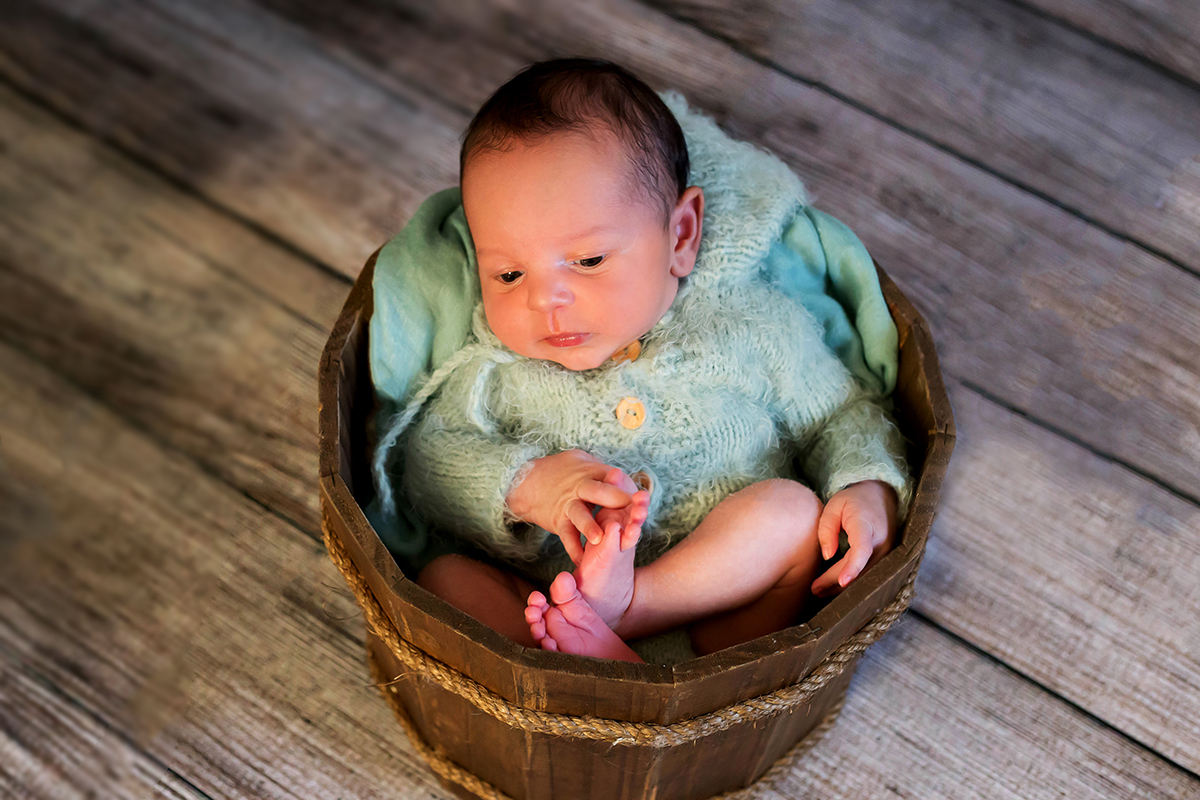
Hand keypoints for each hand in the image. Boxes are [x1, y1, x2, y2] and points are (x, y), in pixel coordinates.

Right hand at [505, 450, 641, 564]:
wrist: (527, 482)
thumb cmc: (565, 472)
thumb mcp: (583, 461)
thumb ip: (604, 471)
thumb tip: (623, 477)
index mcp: (592, 472)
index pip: (613, 477)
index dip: (627, 487)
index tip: (642, 498)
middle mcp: (580, 487)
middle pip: (597, 490)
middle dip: (614, 499)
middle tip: (630, 512)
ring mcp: (568, 505)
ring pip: (579, 514)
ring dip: (589, 526)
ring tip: (598, 539)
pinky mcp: (558, 521)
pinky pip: (566, 536)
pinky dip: (574, 549)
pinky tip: (582, 560)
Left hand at [811, 480, 897, 596]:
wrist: (883, 497)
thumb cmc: (854, 500)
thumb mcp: (834, 506)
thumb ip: (827, 529)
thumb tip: (827, 556)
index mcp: (866, 526)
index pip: (862, 550)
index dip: (853, 567)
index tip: (842, 581)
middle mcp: (881, 542)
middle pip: (859, 569)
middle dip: (835, 582)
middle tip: (813, 589)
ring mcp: (888, 552)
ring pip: (864, 576)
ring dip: (843, 586)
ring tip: (820, 590)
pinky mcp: (887, 559)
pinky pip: (869, 574)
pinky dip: (853, 580)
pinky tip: (835, 585)